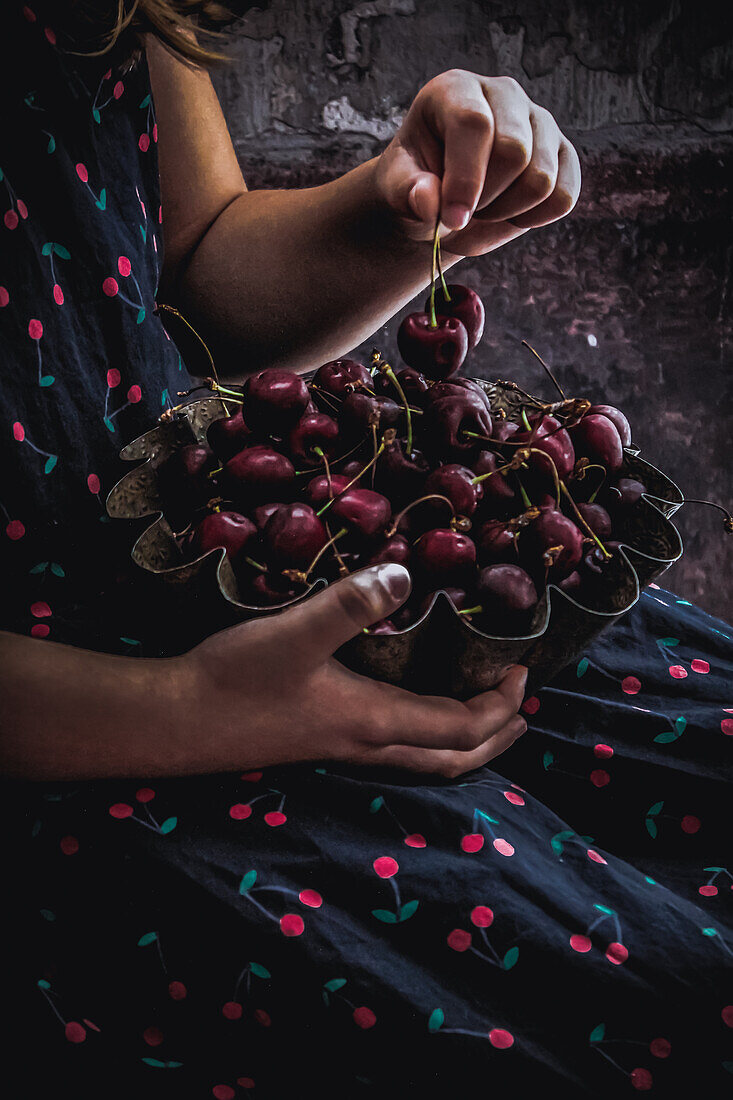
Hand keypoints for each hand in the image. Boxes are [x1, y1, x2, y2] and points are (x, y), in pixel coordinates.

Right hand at [182, 564, 527, 776]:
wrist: (176, 721)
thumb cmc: (235, 680)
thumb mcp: (295, 634)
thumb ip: (350, 605)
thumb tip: (406, 574)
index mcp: (374, 722)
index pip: (461, 728)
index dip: (500, 705)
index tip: (522, 670)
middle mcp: (365, 744)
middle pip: (451, 760)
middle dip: (494, 739)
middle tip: (521, 712)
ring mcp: (339, 749)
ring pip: (420, 760)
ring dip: (462, 744)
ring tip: (480, 720)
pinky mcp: (317, 742)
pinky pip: (391, 751)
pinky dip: (421, 737)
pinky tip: (403, 708)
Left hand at [374, 70, 580, 256]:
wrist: (442, 201)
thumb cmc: (417, 187)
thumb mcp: (397, 191)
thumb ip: (408, 193)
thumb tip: (428, 201)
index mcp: (456, 90)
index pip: (474, 124)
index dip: (465, 179)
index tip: (452, 219)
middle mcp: (504, 94)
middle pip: (514, 152)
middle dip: (486, 199)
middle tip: (461, 211)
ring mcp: (539, 121)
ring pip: (542, 180)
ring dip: (508, 212)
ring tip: (482, 210)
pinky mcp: (563, 154)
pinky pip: (563, 197)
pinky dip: (534, 219)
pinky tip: (509, 214)